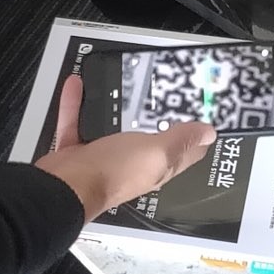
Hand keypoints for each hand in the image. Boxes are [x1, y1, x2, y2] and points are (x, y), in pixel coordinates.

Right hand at [35, 75, 216, 223]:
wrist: (66, 187)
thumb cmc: (111, 175)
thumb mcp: (156, 151)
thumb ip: (180, 140)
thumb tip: (208, 134)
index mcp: (157, 165)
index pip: (185, 151)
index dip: (197, 135)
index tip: (203, 115)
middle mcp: (132, 163)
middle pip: (150, 138)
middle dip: (157, 118)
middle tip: (164, 94)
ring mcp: (104, 157)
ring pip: (112, 128)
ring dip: (115, 109)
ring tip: (120, 87)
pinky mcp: (79, 151)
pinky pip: (78, 122)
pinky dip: (76, 104)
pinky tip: (77, 86)